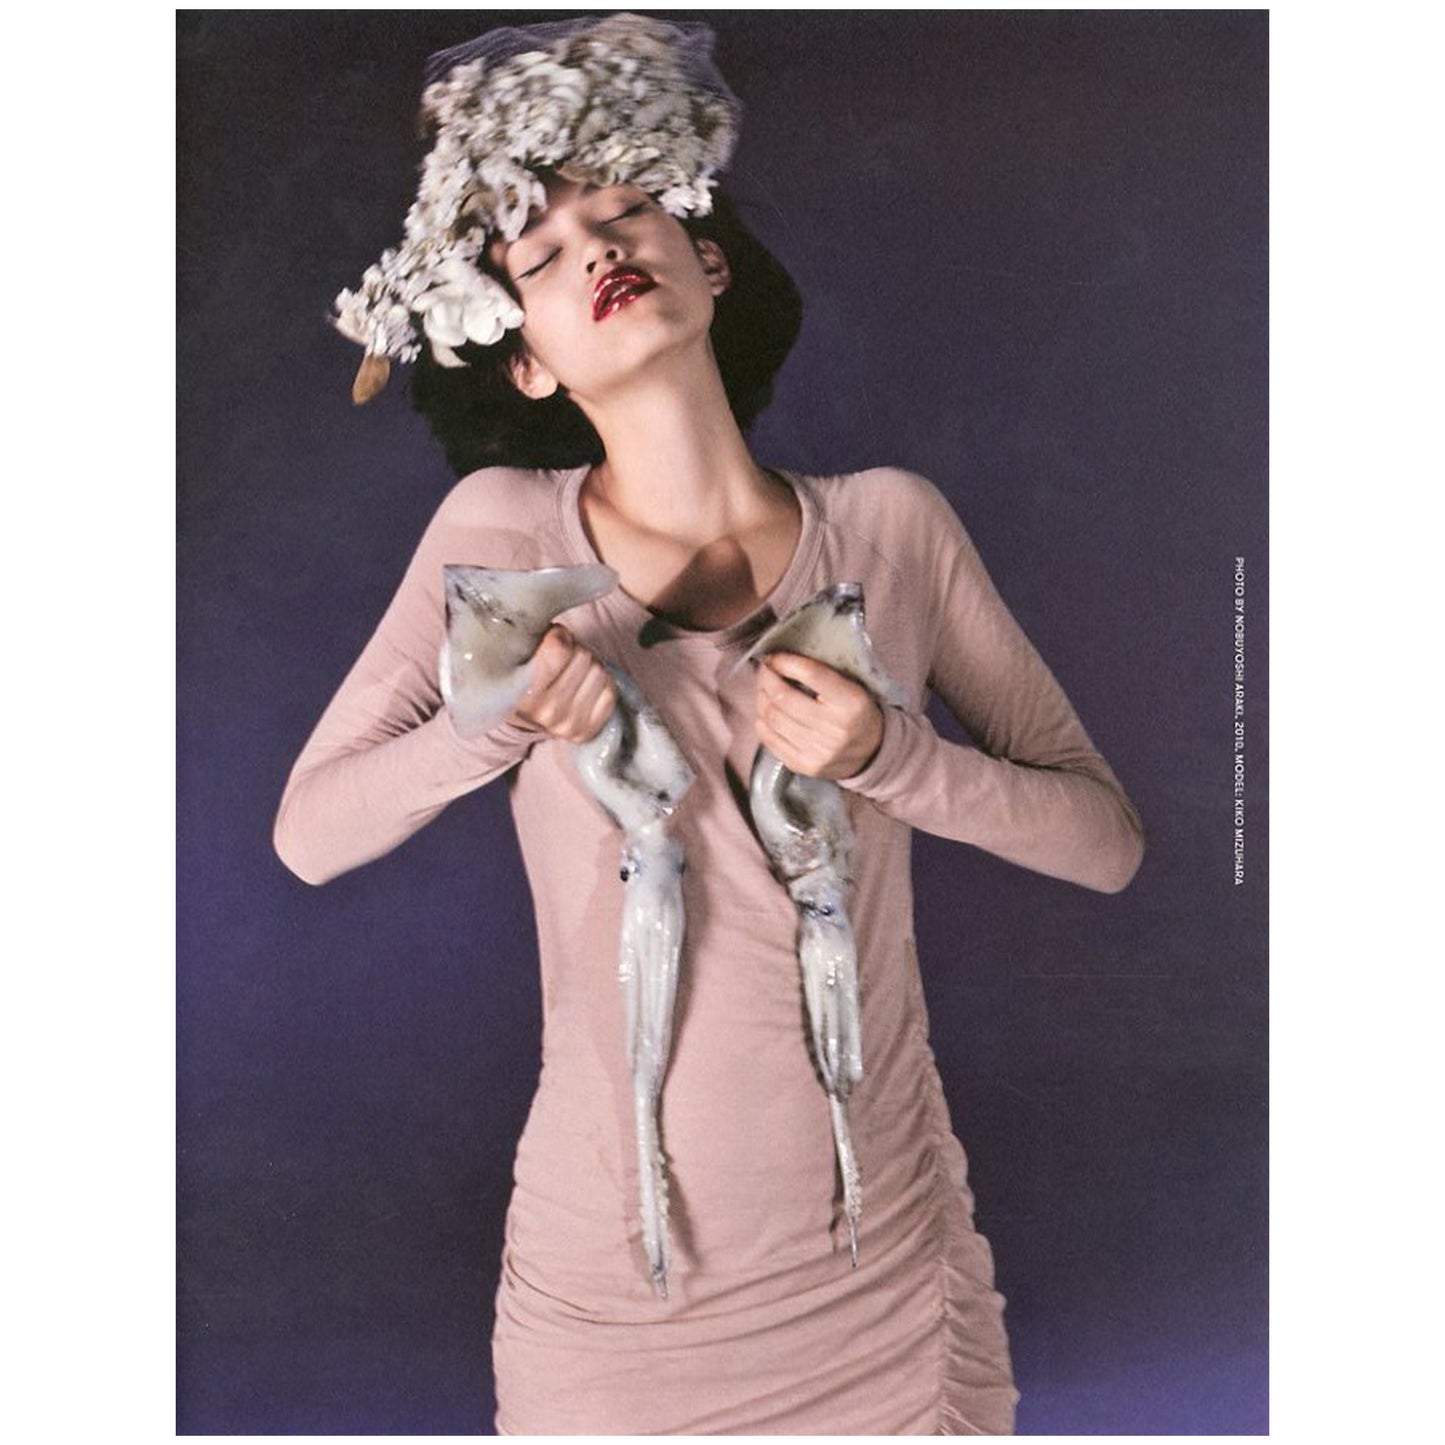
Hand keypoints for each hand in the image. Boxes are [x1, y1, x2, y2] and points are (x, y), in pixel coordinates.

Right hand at [510, 625, 616, 742]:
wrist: (524, 714)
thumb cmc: (524, 672)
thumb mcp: (519, 652)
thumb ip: (533, 640)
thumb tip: (560, 632)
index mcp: (521, 691)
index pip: (558, 650)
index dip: (559, 635)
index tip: (553, 638)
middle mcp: (545, 712)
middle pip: (583, 657)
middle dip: (575, 649)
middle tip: (564, 656)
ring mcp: (567, 725)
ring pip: (598, 671)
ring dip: (589, 664)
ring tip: (573, 670)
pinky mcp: (586, 731)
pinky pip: (609, 692)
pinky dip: (602, 681)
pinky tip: (584, 684)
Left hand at [754, 652, 884, 779]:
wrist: (872, 752)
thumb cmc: (857, 712)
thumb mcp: (853, 686)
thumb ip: (824, 672)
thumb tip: (782, 658)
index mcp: (852, 702)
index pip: (811, 674)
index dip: (785, 662)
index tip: (773, 656)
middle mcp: (835, 729)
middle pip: (784, 698)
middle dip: (767, 679)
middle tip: (764, 670)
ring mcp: (819, 751)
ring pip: (773, 718)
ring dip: (762, 698)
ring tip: (763, 689)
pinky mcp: (805, 766)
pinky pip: (771, 741)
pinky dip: (762, 722)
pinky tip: (764, 712)